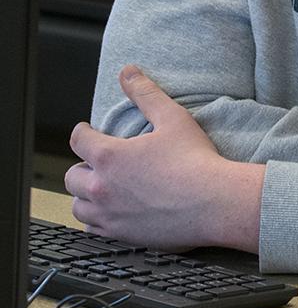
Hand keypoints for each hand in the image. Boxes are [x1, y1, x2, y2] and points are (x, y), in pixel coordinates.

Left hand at [66, 65, 261, 250]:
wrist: (215, 202)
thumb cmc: (196, 162)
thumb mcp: (173, 118)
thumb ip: (146, 94)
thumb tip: (129, 73)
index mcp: (109, 156)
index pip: (78, 140)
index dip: (82, 132)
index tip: (88, 132)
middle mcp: (102, 187)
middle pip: (71, 176)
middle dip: (82, 166)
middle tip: (98, 164)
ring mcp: (109, 214)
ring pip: (78, 206)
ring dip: (85, 196)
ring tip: (101, 189)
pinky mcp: (121, 234)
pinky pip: (93, 229)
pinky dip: (98, 219)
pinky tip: (112, 212)